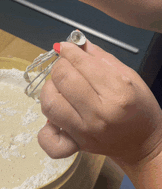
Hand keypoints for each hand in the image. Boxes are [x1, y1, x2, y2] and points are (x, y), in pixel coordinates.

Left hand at [38, 39, 161, 166]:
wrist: (143, 142)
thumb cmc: (139, 106)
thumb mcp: (128, 75)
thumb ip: (100, 57)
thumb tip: (76, 42)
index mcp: (117, 91)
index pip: (81, 63)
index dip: (69, 50)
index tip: (66, 47)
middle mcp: (99, 113)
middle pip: (62, 79)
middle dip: (60, 65)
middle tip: (66, 66)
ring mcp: (85, 132)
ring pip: (49, 103)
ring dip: (50, 89)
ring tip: (61, 88)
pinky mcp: (75, 146)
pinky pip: (48, 139)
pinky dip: (45, 128)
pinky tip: (56, 117)